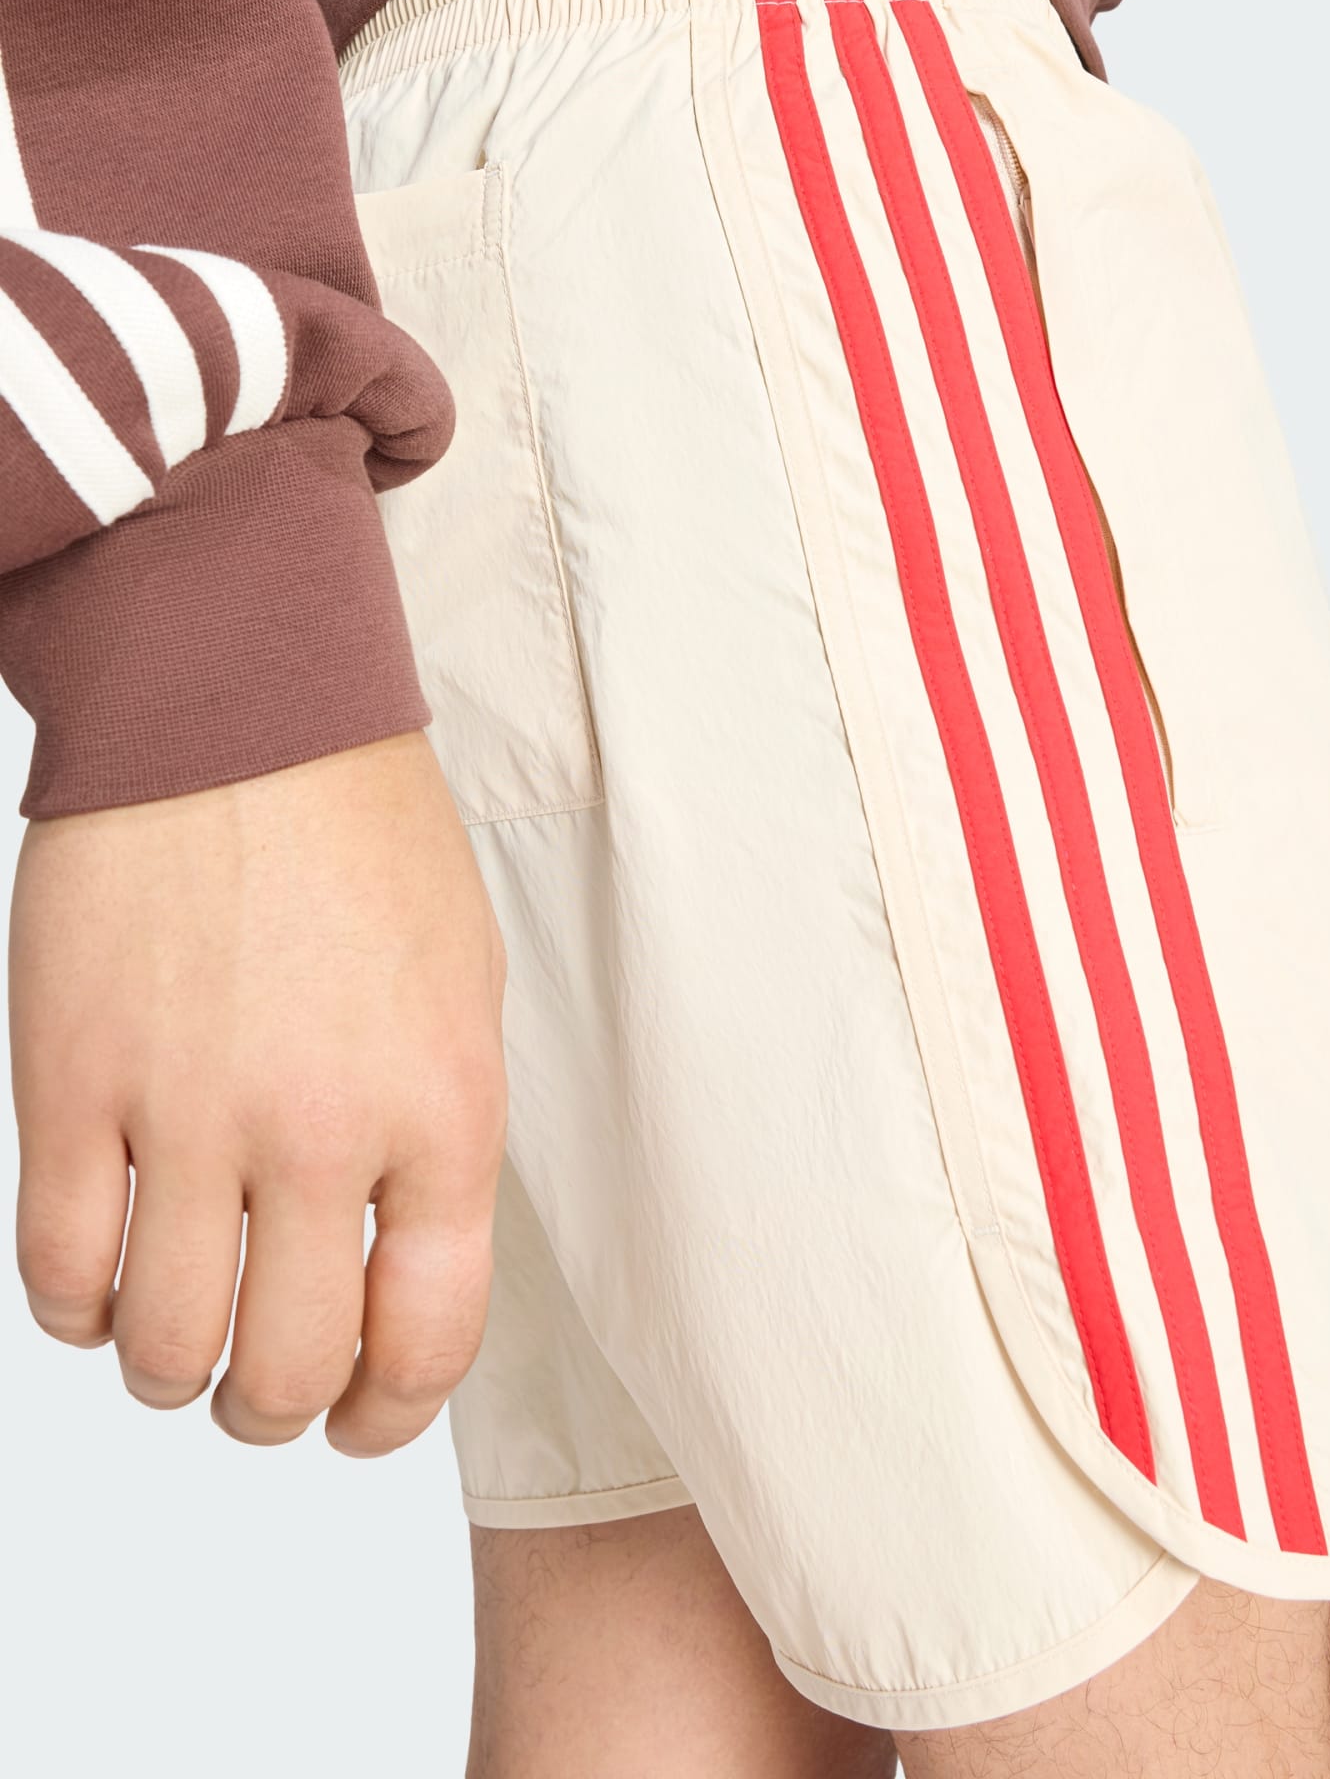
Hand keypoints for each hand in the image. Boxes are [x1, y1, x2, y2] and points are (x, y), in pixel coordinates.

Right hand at [10, 731, 505, 1456]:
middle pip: (285, 1372)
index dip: (391, 1413)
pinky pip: (53, 1267)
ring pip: (159, 1345)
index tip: (365, 1420)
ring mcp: (187, 1111)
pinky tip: (101, 1277)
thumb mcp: (466, 993)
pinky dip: (74, 1307)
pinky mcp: (67, 1082)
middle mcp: (322, 1131)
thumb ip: (441, 1141)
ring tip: (181, 1340)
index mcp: (445, 1109)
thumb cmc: (371, 848)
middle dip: (276, 1412)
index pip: (428, 1338)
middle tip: (264, 1392)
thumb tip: (401, 1275)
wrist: (244, 717)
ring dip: (170, 1373)